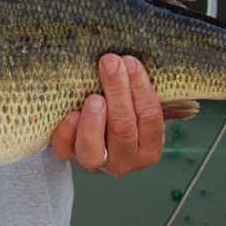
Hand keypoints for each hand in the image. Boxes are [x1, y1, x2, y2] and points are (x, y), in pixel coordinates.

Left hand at [50, 54, 164, 175]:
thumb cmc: (122, 111)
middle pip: (123, 130)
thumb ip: (150, 93)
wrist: (94, 132)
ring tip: (94, 97)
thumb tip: (159, 71)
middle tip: (110, 63)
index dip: (141, 89)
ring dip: (94, 121)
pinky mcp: (69, 157)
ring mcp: (96, 163)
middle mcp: (124, 161)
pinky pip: (65, 149)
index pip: (150, 119)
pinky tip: (71, 113)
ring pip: (94, 149)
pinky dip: (67, 131)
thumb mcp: (141, 105)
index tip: (131, 62)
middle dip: (118, 93)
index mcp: (148, 148)